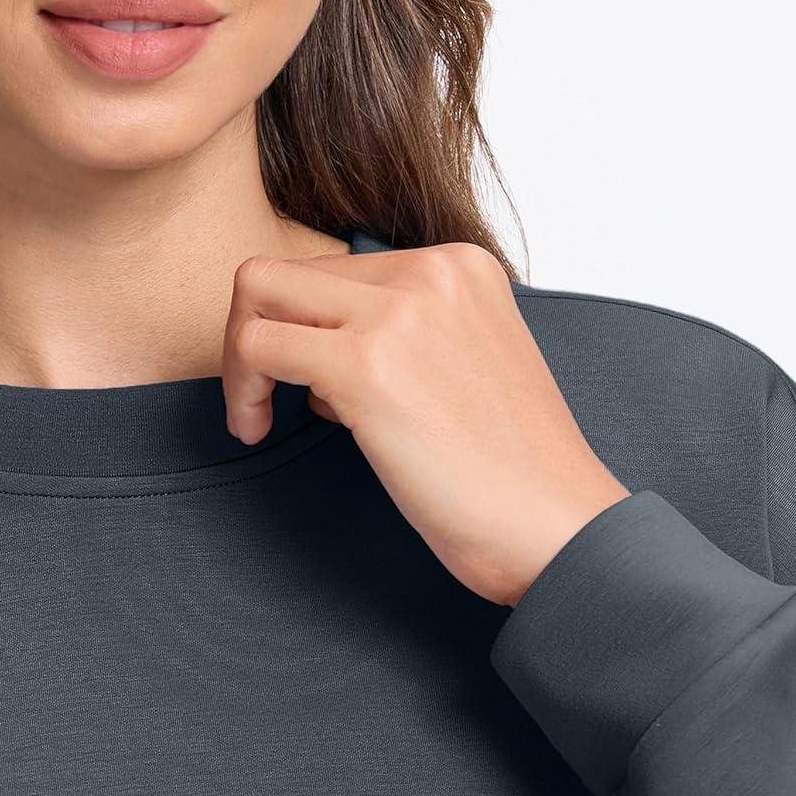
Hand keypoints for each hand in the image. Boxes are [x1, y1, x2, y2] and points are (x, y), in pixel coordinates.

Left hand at [220, 241, 631, 607]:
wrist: (555, 526)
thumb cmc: (512, 477)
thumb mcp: (468, 371)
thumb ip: (405, 342)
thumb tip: (320, 353)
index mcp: (462, 268)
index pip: (337, 268)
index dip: (307, 330)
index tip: (309, 391)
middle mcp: (432, 272)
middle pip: (290, 270)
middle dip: (257, 333)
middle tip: (264, 400)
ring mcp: (399, 312)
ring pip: (258, 291)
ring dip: (240, 356)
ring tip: (256, 416)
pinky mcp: (366, 364)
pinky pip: (258, 345)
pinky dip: (241, 388)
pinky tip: (259, 431)